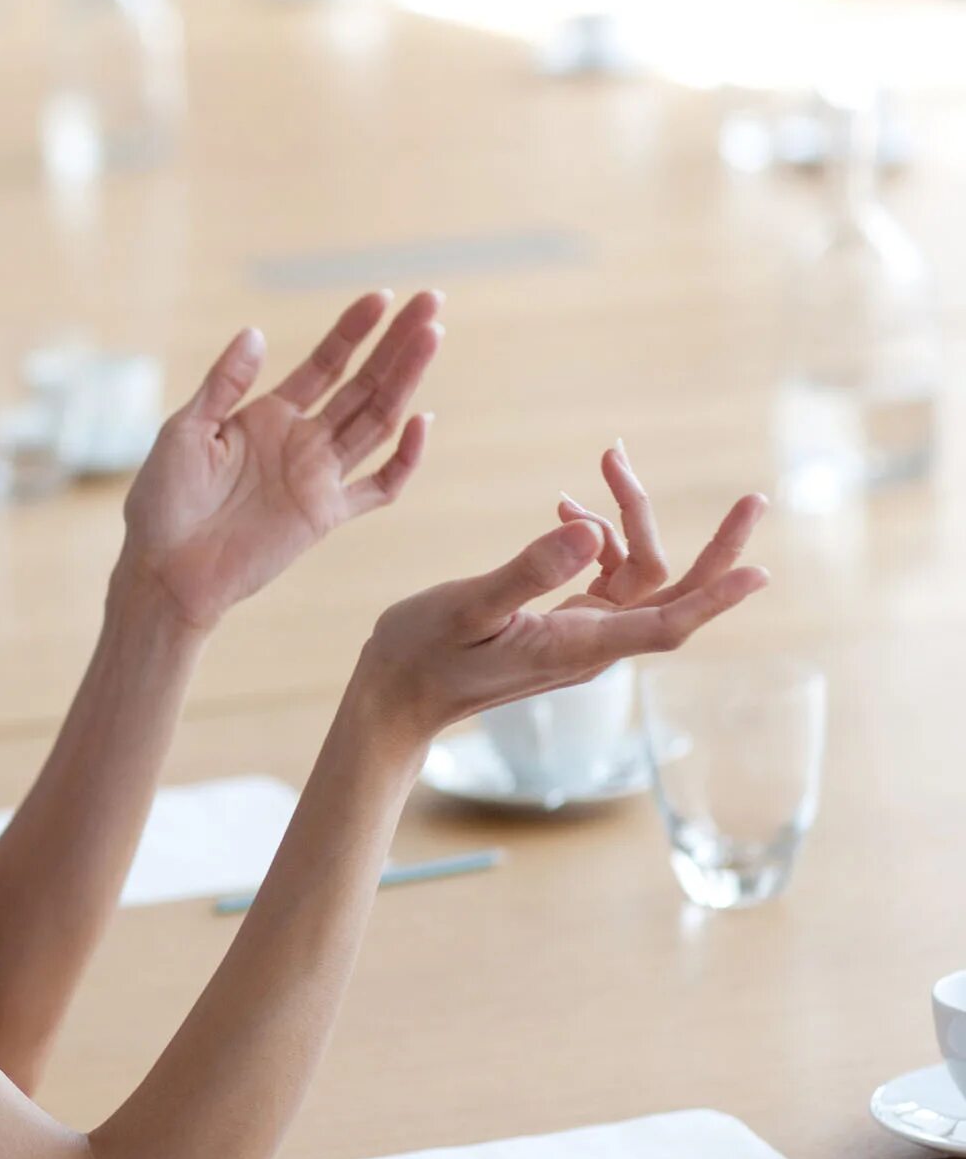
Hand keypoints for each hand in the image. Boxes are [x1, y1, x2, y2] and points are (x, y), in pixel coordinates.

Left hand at [120, 290, 441, 629]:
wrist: (164, 569)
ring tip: (432, 337)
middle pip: (363, 384)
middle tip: (431, 302)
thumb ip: (224, 385)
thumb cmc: (163, 501)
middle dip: (396, 344)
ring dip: (406, 380)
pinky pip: (378, 487)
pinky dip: (405, 459)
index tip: (382, 297)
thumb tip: (255, 331)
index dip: (352, 331)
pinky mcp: (326, 516)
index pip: (324, 364)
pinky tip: (422, 420)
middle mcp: (301, 441)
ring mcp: (318, 477)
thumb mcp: (185, 430)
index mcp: (267, 416)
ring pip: (377, 421)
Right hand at [353, 499, 768, 747]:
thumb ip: (529, 570)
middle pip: (675, 595)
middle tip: (753, 499)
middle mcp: (593, 643)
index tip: (762, 572)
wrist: (397, 695)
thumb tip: (591, 531)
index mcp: (578, 645)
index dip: (717, 597)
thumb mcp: (469, 605)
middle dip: (715, 547)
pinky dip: (600, 538)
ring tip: (606, 463)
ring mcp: (582, 636)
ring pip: (640, 575)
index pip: (667, 624)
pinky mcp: (565, 627)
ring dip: (631, 520)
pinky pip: (610, 579)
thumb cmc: (423, 654)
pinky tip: (566, 509)